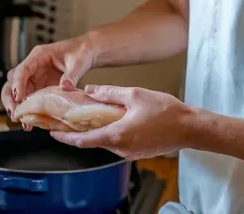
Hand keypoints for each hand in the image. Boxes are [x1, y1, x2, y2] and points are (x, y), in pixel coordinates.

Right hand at [1, 36, 96, 116]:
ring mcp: (35, 78)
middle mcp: (33, 67)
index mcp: (39, 56)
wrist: (85, 53)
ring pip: (16, 91)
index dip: (18, 84)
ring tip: (22, 122)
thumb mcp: (78, 62)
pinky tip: (30, 123)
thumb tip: (65, 87)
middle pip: (12, 81)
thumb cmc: (80, 52)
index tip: (19, 98)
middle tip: (15, 113)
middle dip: (10, 97)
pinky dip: (27, 110)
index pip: (22, 69)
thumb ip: (72, 75)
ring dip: (16, 106)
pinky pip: (28, 99)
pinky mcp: (39, 87)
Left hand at [50, 85, 194, 159]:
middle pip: (93, 142)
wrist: (190, 128)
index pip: (83, 140)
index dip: (65, 137)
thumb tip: (90, 90)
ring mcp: (130, 152)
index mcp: (117, 135)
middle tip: (66, 121)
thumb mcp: (135, 95)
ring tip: (85, 118)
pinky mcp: (138, 152)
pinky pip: (117, 143)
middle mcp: (121, 148)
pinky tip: (108, 122)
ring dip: (94, 132)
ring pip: (105, 142)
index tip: (53, 133)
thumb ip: (109, 93)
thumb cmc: (167, 112)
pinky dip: (108, 134)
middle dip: (78, 132)